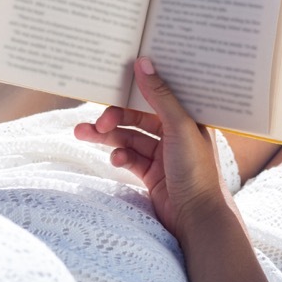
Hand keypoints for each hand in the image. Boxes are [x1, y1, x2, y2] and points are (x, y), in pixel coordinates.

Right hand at [74, 57, 230, 239]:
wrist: (197, 218)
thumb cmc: (197, 170)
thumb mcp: (179, 127)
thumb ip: (160, 96)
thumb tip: (143, 63)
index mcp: (189, 118)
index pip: (160, 95)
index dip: (138, 87)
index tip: (114, 79)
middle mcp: (177, 134)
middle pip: (139, 117)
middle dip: (114, 117)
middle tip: (96, 121)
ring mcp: (164, 155)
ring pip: (130, 138)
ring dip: (108, 136)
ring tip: (84, 134)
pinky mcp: (152, 175)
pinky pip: (130, 158)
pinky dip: (119, 156)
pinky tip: (116, 160)